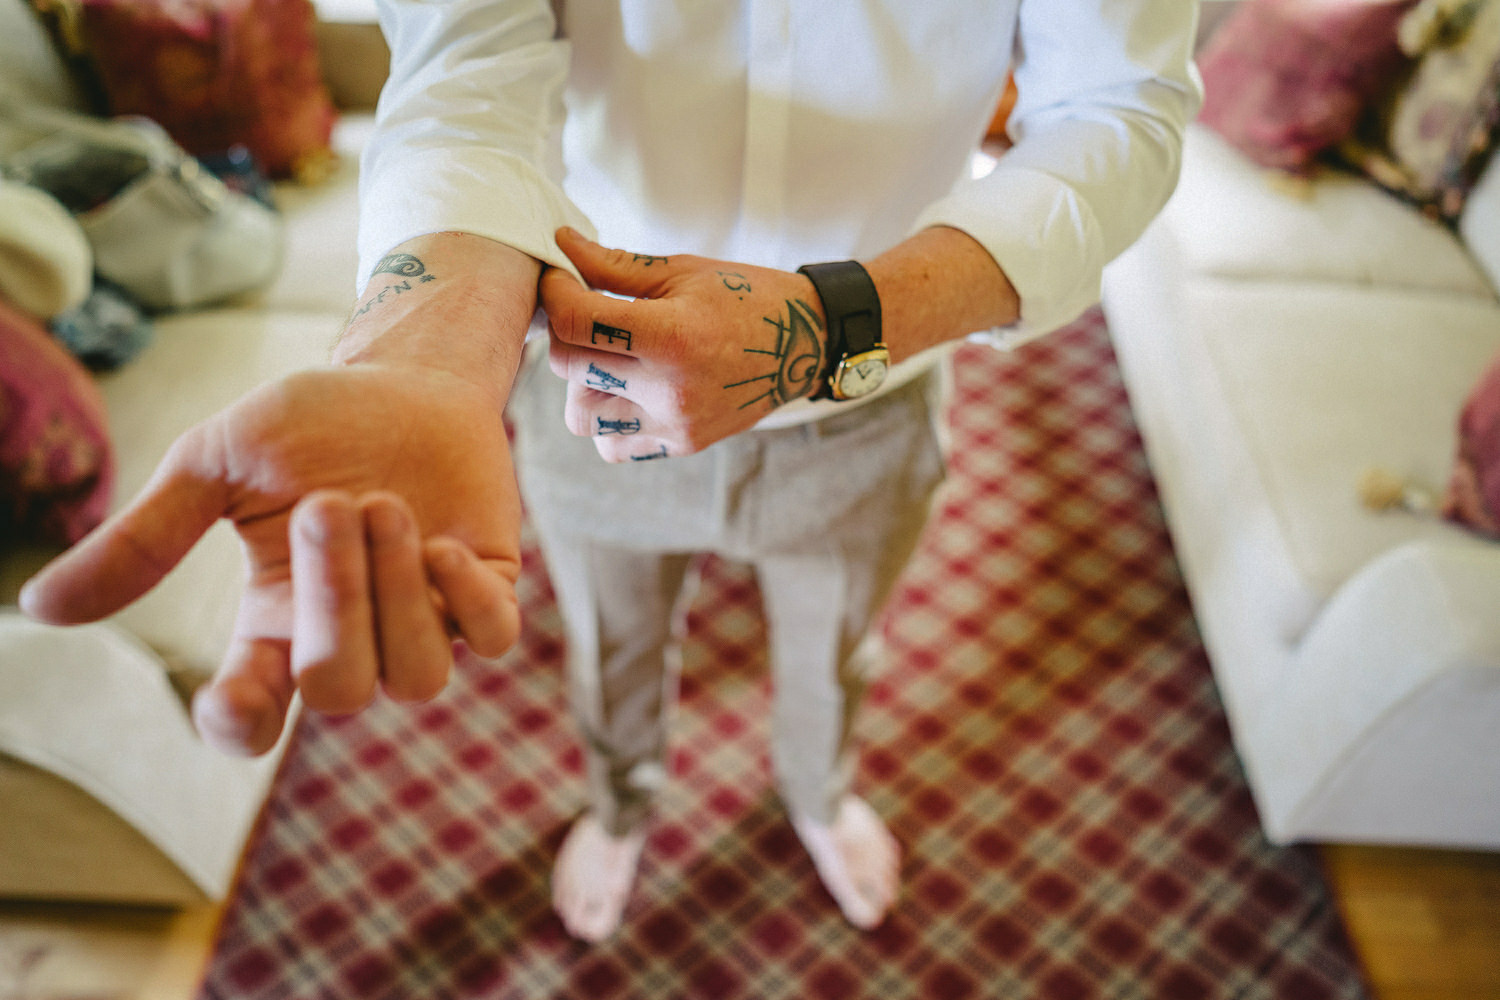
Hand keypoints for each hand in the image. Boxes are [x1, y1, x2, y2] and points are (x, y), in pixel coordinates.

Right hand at [20, 363, 522, 755]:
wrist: (407, 379)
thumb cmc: (310, 423)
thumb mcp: (215, 465)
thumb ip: (144, 538)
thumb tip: (39, 608)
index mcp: (273, 623)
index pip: (251, 717)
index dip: (241, 723)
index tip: (232, 689)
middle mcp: (349, 636)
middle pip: (339, 689)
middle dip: (335, 599)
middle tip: (327, 503)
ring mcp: (423, 623)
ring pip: (415, 677)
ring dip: (396, 590)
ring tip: (383, 504)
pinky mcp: (486, 594)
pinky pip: (488, 639)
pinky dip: (466, 601)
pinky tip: (445, 544)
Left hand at [540, 227, 827, 460]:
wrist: (803, 346)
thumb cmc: (745, 298)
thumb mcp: (682, 271)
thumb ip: (615, 266)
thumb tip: (561, 245)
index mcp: (673, 335)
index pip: (576, 321)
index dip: (555, 294)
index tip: (561, 280)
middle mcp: (671, 388)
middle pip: (569, 367)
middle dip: (564, 333)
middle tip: (586, 314)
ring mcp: (675, 423)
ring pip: (581, 416)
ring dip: (583, 385)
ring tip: (611, 359)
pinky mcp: (681, 443)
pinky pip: (612, 446)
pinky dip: (609, 420)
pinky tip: (629, 391)